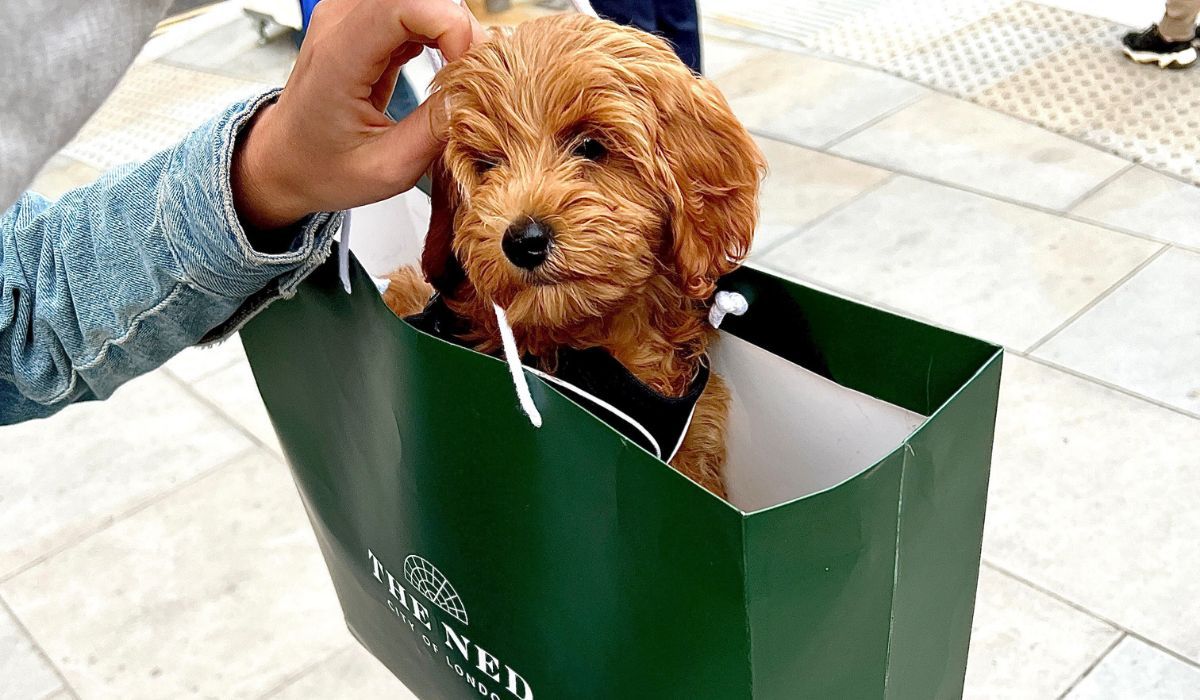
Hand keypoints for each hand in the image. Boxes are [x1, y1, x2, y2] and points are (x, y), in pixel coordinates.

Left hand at [232, 0, 484, 230]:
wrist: (286, 160)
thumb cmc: (324, 167)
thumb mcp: (387, 168)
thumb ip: (434, 131)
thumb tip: (475, 97)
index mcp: (338, 58)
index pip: (405, 5)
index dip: (450, 27)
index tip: (467, 68)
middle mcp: (339, 22)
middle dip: (458, 28)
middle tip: (472, 74)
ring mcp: (349, 15)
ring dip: (451, 30)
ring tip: (458, 74)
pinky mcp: (364, 20)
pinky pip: (415, 8)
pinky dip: (440, 32)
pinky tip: (443, 67)